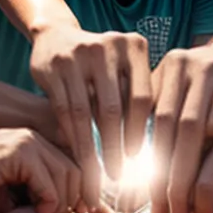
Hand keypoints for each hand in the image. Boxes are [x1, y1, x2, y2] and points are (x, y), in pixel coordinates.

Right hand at [0, 128, 81, 212]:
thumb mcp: (10, 209)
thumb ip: (39, 206)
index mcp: (33, 150)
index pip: (74, 166)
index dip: (89, 192)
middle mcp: (32, 139)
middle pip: (77, 168)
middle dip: (84, 197)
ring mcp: (23, 140)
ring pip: (66, 171)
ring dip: (64, 201)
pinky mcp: (13, 149)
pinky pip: (47, 175)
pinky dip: (49, 197)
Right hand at [29, 26, 150, 212]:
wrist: (56, 35)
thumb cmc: (100, 62)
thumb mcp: (122, 67)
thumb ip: (135, 95)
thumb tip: (157, 146)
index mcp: (135, 46)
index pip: (142, 97)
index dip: (140, 133)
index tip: (139, 161)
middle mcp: (109, 45)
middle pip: (114, 108)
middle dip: (115, 147)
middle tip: (118, 176)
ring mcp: (79, 54)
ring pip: (87, 113)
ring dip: (91, 149)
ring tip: (96, 176)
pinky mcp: (55, 67)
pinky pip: (65, 110)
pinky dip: (72, 137)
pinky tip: (78, 156)